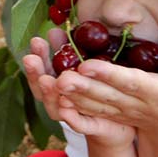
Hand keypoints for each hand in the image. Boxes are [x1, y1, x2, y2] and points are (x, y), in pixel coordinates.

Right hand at [24, 31, 134, 147]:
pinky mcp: (91, 128)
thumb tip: (57, 28)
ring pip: (55, 108)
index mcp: (59, 85)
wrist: (125, 121)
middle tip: (31, 58)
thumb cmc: (104, 88)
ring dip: (49, 95)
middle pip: (42, 89)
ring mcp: (73, 116)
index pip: (42, 70)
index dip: (38, 56)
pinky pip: (79, 124)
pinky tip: (66, 107)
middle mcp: (61, 102)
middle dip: (36, 73)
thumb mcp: (88, 64)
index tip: (37, 40)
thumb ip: (72, 50)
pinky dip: (71, 118)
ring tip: (48, 81)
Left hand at [58, 27, 157, 137]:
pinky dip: (72, 107)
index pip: (129, 81)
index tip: (87, 64)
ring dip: (72, 96)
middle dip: (82, 87)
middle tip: (60, 77)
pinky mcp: (110, 115)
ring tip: (51, 83)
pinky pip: (89, 113)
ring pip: (93, 105)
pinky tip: (55, 97)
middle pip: (105, 95)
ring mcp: (120, 113)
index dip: (108, 74)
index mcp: (156, 92)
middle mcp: (135, 105)